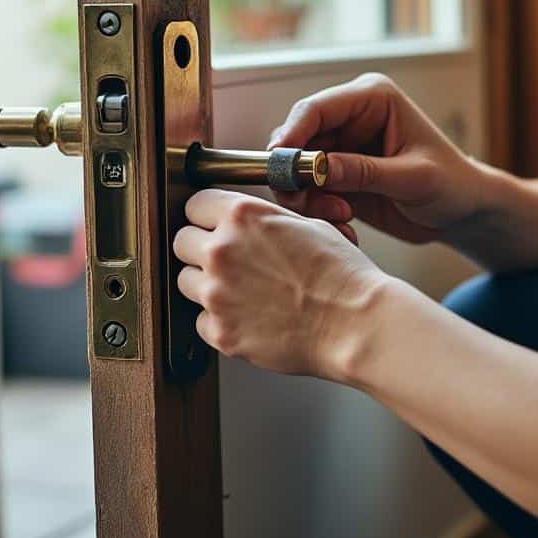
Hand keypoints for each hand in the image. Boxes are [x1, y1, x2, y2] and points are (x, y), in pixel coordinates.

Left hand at [172, 188, 392, 379]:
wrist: (357, 323)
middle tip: (227, 262)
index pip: (194, 205)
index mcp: (243, 217)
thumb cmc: (343, 276)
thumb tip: (246, 224)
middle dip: (200, 250)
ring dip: (206, 285)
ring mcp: (217, 294)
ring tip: (242, 292)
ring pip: (185, 282)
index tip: (210, 226)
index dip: (206, 216)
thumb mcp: (309, 226)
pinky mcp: (221, 332)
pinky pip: (202, 322)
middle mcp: (222, 251)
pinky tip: (250, 318)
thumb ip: (265, 222)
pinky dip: (220, 321)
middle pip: (180, 242)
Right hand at [267, 72, 490, 245]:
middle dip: (298, 178)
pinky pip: (309, 193)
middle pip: (297, 141)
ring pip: (297, 172)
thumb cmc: (452, 184)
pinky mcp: (339, 176)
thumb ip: (365, 172)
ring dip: (309, 200)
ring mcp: (342, 148)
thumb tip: (316, 168)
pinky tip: (346, 228)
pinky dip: (317, 213)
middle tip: (315, 207)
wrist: (463, 212)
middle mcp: (351, 118)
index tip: (280, 166)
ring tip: (342, 219)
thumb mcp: (413, 179)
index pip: (316, 109)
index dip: (291, 135)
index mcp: (372, 99)